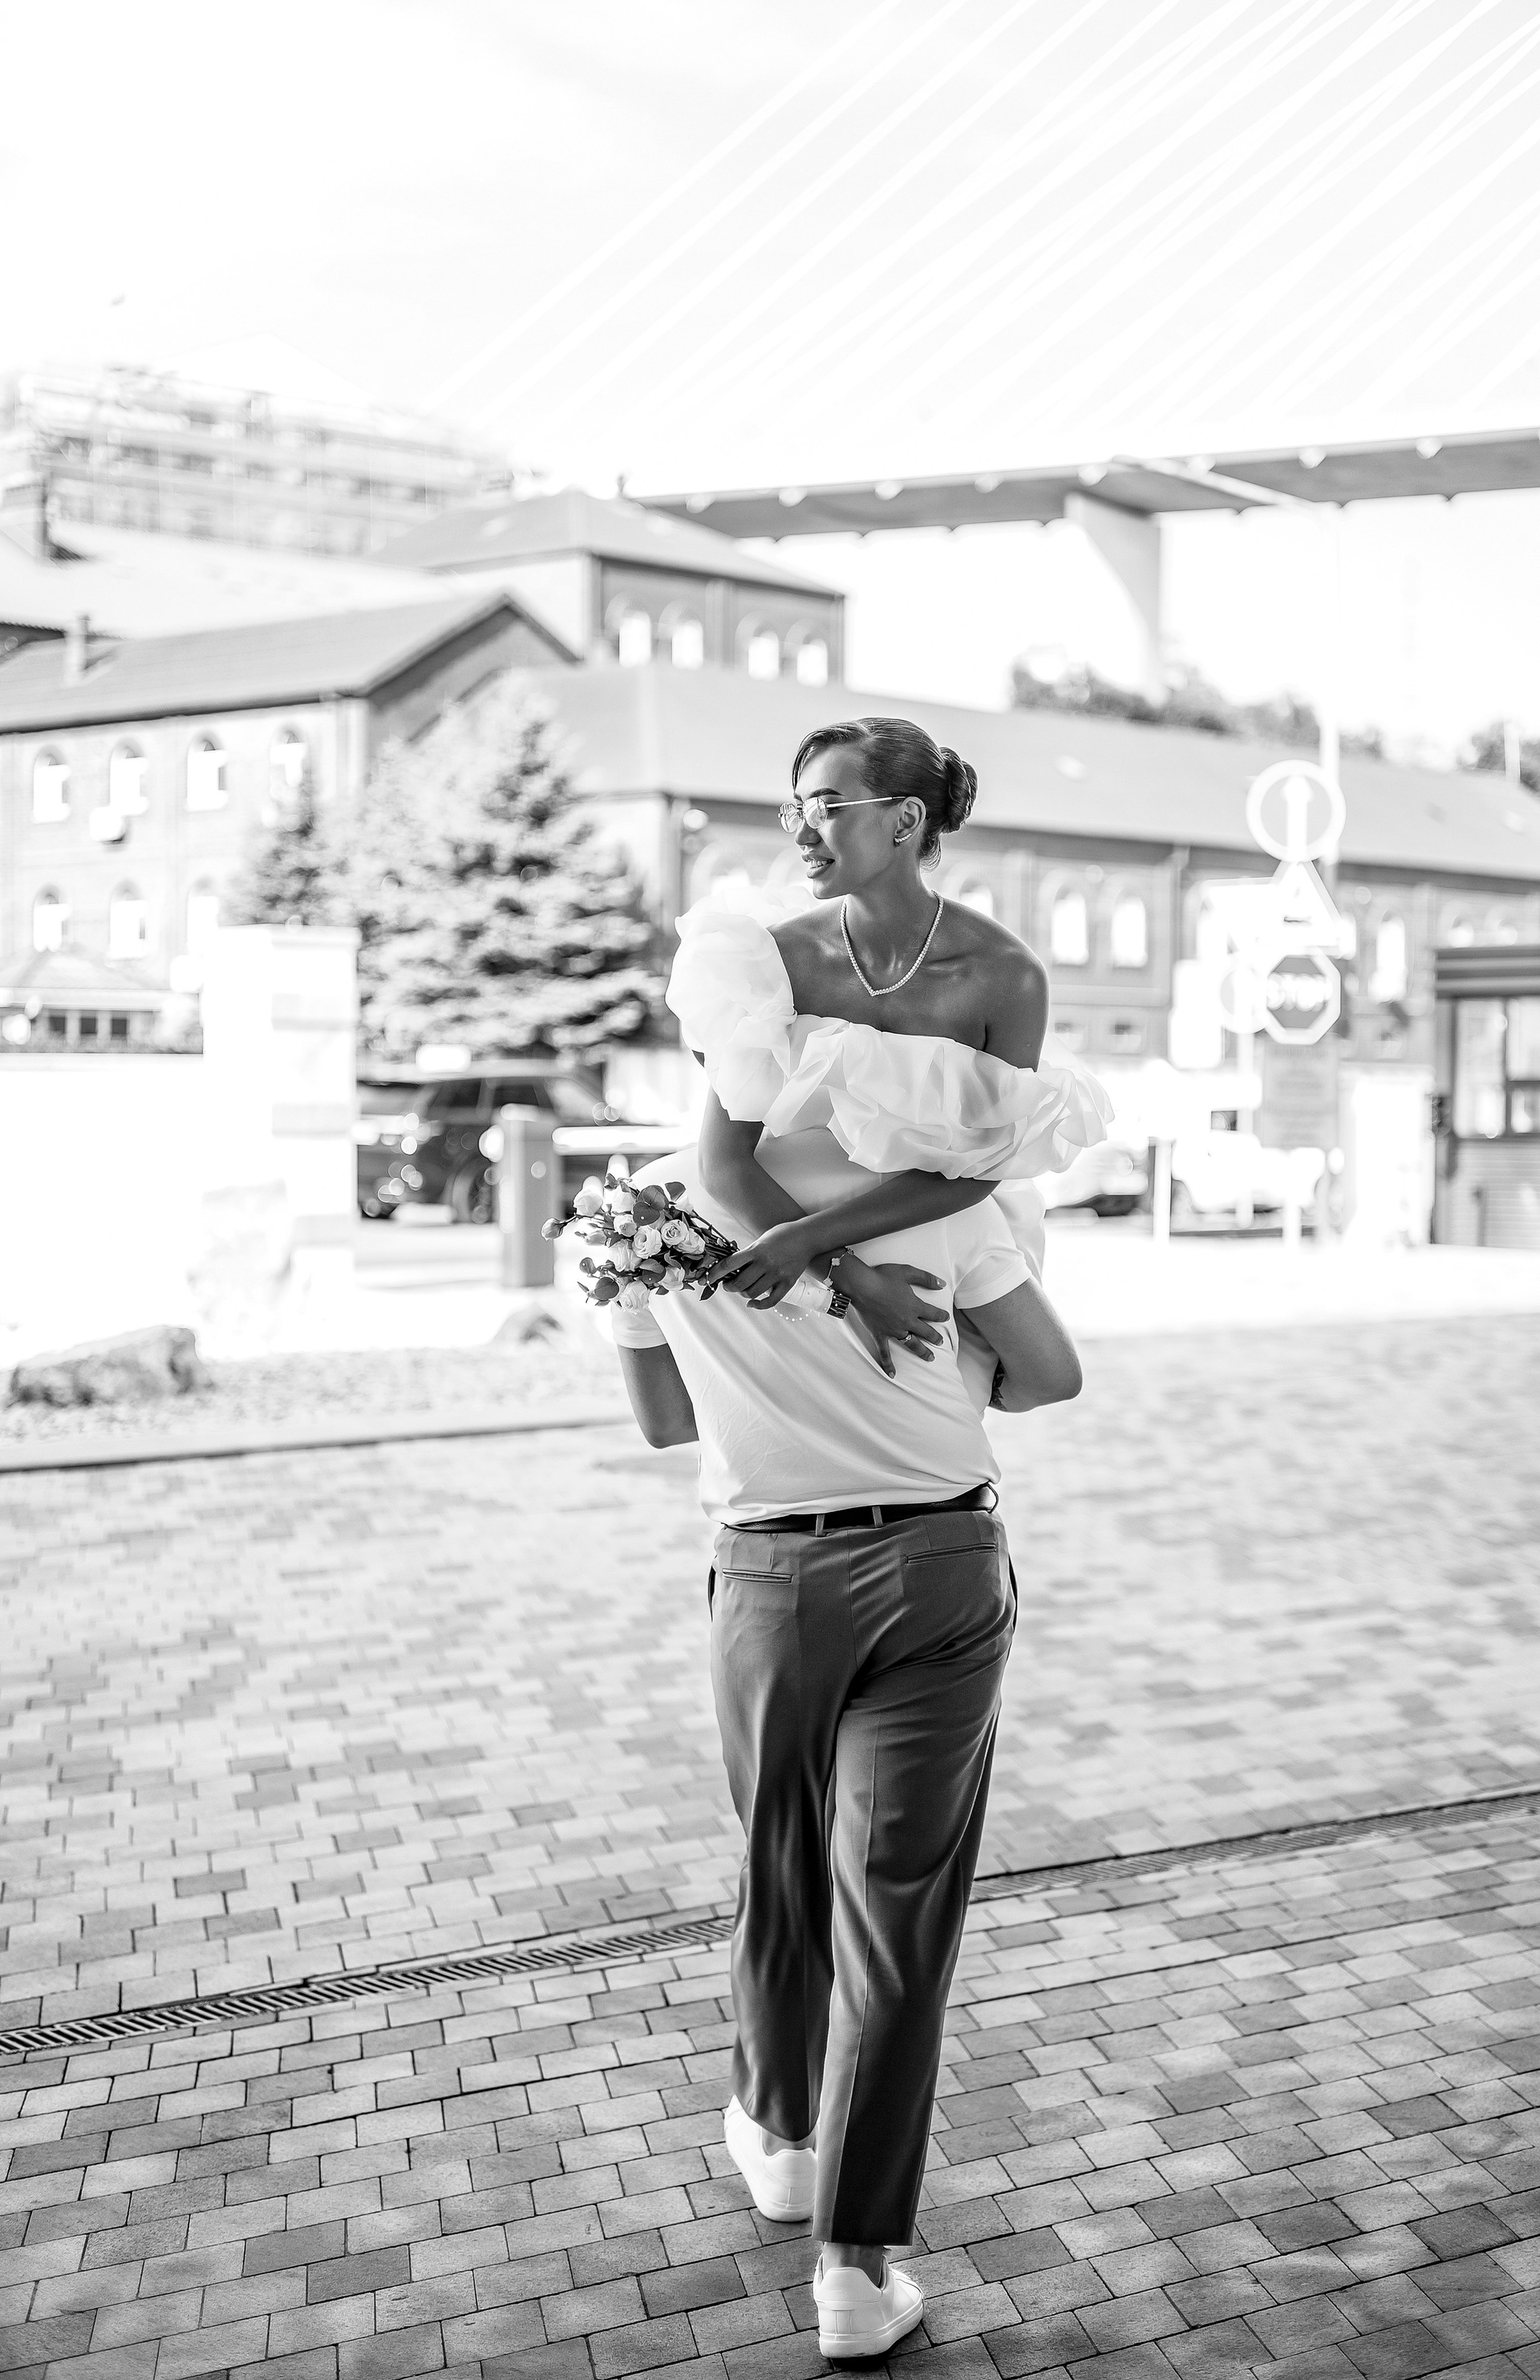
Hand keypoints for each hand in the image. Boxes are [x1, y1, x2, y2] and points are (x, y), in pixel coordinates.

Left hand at [703, 1221, 816, 1308]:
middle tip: (727, 1285)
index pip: (729, 1264)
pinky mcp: (787, 1283)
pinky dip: (759, 1305)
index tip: (707, 1279)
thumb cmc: (782, 1235)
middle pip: (739, 1283)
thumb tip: (732, 1268)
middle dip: (729, 1286)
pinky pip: (770, 1301)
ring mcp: (777, 1275)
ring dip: (742, 1294)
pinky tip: (752, 1303)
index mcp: (756, 1250)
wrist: (807, 1237)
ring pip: (752, 1293)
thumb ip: (748, 1253)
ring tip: (741, 1289)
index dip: (715, 1273)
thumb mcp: (761, 1240)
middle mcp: (765, 1263)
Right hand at [838, 1259, 948, 1379]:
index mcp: (915, 1306)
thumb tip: (942, 1284)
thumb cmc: (883, 1277)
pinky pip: (885, 1352)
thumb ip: (926, 1278)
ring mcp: (894, 1330)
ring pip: (912, 1344)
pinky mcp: (880, 1335)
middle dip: (935, 1337)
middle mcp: (907, 1321)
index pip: (933, 1313)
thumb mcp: (907, 1272)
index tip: (945, 1317)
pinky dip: (888, 1364)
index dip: (941, 1315)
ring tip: (930, 1358)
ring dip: (922, 1351)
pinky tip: (892, 1374)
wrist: (861, 1286)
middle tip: (941, 1342)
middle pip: (926, 1331)